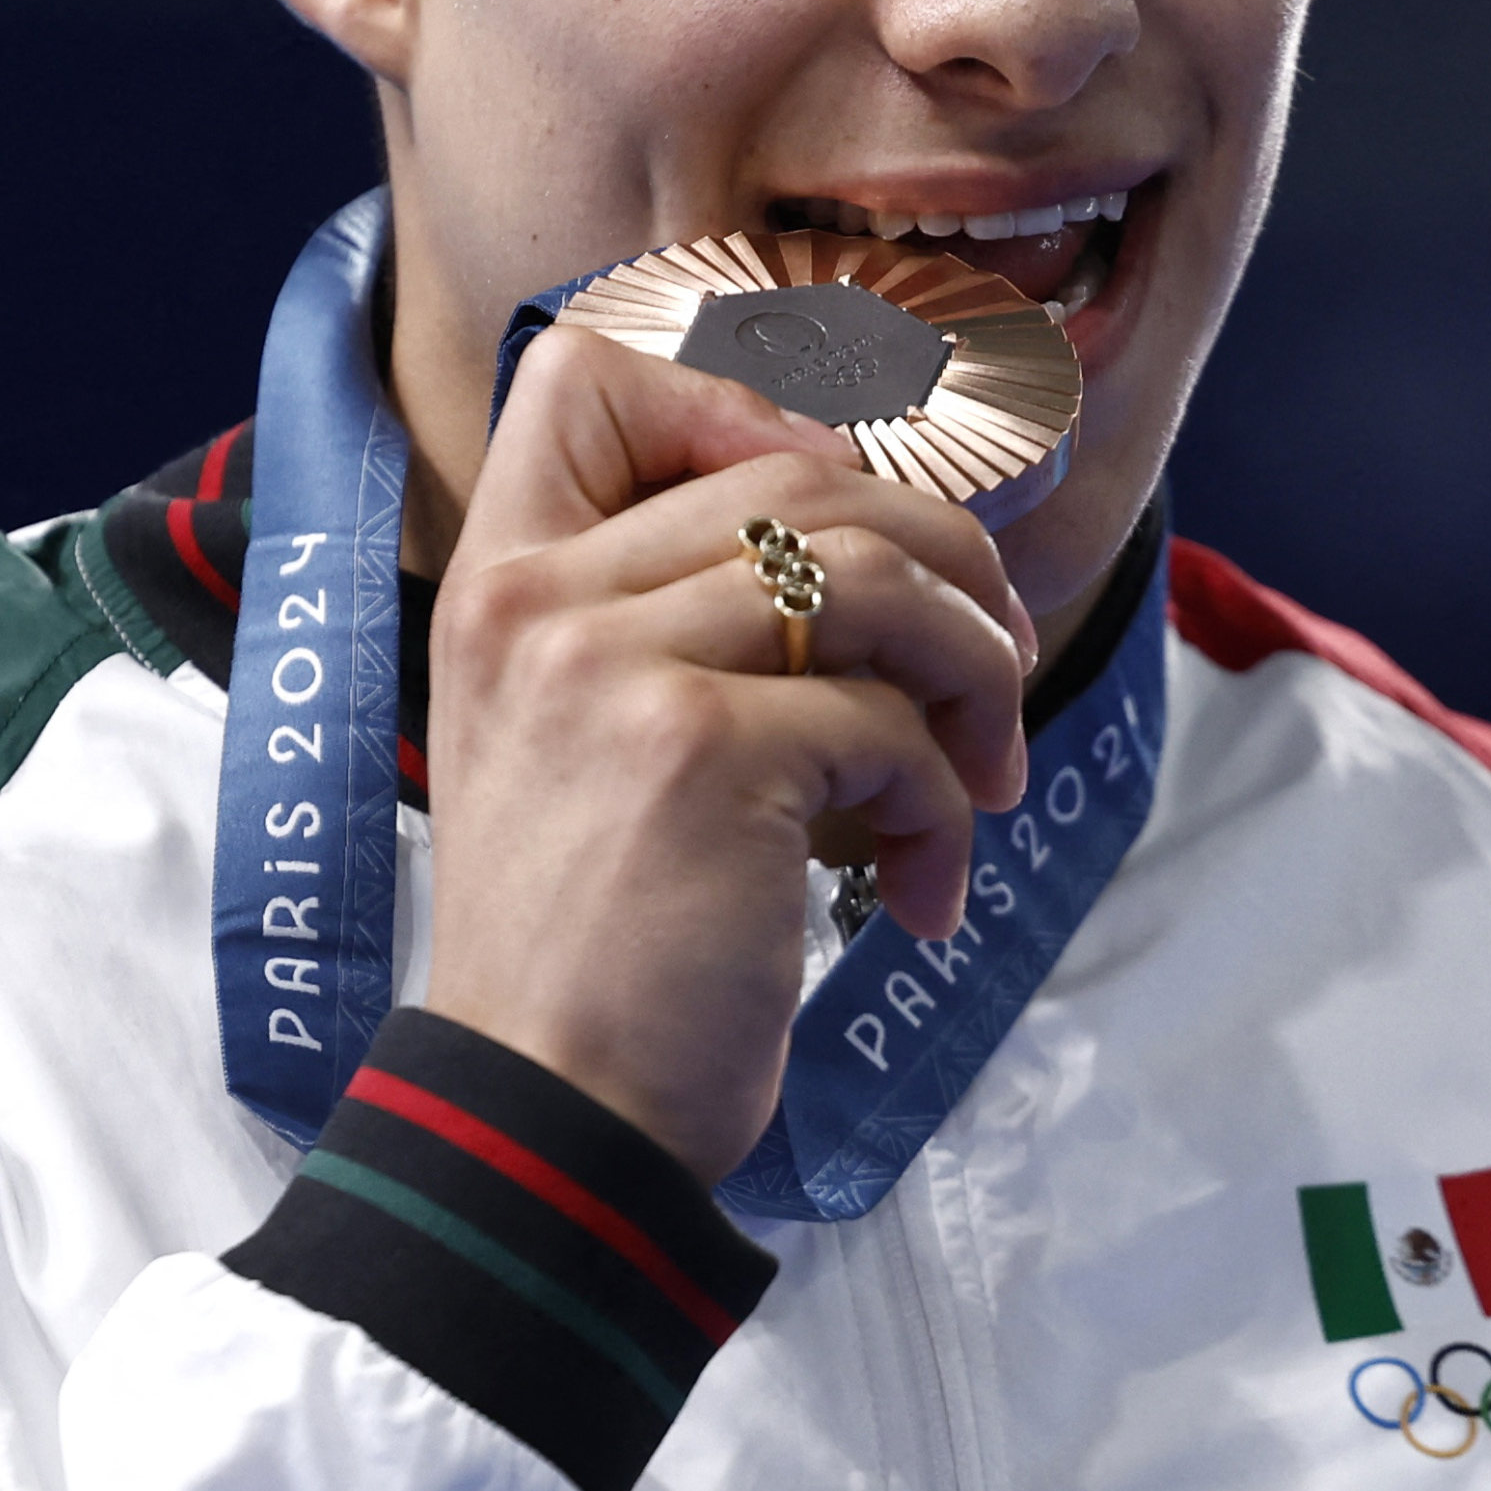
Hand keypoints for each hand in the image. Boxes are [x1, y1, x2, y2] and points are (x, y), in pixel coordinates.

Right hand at [415, 327, 1037, 1178]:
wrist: (546, 1119)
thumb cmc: (597, 946)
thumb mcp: (589, 740)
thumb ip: (680, 618)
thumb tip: (890, 531)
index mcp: (499, 584)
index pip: (580, 371)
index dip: (739, 399)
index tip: (832, 499)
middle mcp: (539, 601)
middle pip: (805, 471)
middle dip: (945, 564)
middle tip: (991, 672)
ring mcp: (613, 667)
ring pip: (873, 573)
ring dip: (974, 674)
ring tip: (981, 774)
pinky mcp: (700, 751)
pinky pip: (891, 724)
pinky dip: (941, 808)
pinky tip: (919, 888)